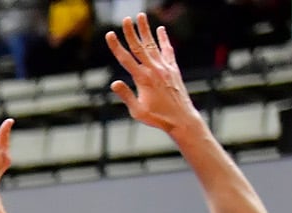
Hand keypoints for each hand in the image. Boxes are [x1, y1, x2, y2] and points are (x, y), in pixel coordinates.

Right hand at [105, 16, 198, 135]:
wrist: (182, 118)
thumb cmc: (158, 118)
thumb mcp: (137, 111)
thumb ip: (126, 96)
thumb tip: (114, 84)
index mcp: (143, 79)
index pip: (126, 59)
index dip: (116, 46)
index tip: (110, 34)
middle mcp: (154, 70)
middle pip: (139, 47)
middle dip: (131, 32)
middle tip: (125, 19)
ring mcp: (165, 67)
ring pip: (152, 45)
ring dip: (146, 30)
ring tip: (141, 16)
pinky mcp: (173, 69)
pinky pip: (167, 50)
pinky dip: (163, 39)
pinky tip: (161, 30)